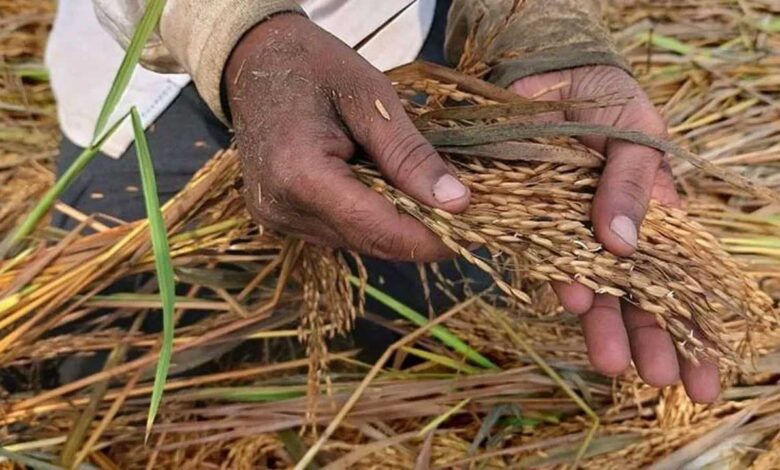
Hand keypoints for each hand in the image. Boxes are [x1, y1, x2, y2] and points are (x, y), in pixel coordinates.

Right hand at [225, 14, 469, 261]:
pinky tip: (394, 194)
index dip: (431, 238)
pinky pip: (340, 231)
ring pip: (358, 241)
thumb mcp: (370, 98)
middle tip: (467, 215)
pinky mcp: (281, 217)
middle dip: (422, 236)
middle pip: (370, 242)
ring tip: (437, 201)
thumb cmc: (313, 66)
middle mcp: (283, 208)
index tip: (476, 231)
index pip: (378, 228)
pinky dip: (373, 219)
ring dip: (399, 228)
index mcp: (300, 175)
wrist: (256, 60)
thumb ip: (410, 155)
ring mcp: (278, 217)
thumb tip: (457, 202)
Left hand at [510, 66, 719, 402]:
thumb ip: (631, 185)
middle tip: (659, 381)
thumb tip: (624, 246)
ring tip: (610, 363)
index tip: (701, 377)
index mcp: (656, 214)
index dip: (691, 327)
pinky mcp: (535, 224)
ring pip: (595, 287)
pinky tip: (572, 299)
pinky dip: (560, 277)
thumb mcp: (636, 135)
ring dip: (605, 324)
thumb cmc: (608, 101)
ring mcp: (576, 232)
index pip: (679, 279)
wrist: (551, 78)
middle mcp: (618, 232)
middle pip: (638, 296)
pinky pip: (548, 258)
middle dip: (649, 340)